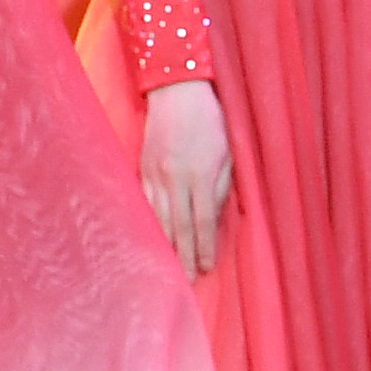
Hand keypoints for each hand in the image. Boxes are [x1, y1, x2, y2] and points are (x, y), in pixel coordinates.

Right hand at [142, 79, 235, 275]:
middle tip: (186, 280)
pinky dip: (147, 222)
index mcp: (198, 174)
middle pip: (178, 225)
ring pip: (157, 217)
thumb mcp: (228, 150)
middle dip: (183, 254)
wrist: (176, 90)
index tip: (207, 267)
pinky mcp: (142, 167)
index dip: (204, 246)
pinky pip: (144, 202)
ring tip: (167, 266)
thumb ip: (223, 184)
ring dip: (164, 244)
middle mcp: (173, 177)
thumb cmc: (210, 118)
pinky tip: (150, 237)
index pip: (202, 220)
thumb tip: (216, 214)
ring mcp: (153, 173)